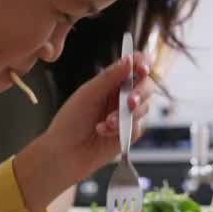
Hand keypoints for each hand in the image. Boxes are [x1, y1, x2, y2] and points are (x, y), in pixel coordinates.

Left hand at [13, 52, 153, 211]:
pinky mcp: (131, 133)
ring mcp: (128, 115)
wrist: (66, 152)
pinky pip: (138, 126)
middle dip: (140, 93)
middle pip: (146, 85)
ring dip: (126, 114)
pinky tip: (104, 131)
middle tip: (130, 102)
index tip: (142, 68)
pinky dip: (122, 128)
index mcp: (111, 82)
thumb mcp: (88, 94)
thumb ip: (110, 77)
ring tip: (106, 123)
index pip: (134, 66)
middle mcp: (122, 96)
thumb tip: (130, 59)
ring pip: (145, 107)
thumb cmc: (71, 121)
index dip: (142, 64)